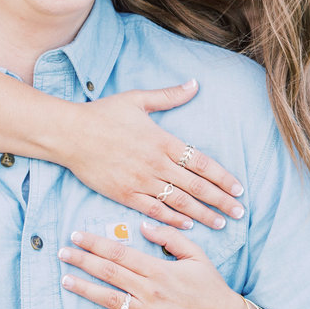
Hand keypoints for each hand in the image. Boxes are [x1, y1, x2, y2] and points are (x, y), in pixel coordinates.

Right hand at [56, 80, 244, 229]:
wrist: (69, 133)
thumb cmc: (103, 114)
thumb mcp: (138, 99)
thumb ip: (169, 95)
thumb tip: (195, 83)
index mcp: (162, 140)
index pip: (202, 163)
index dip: (223, 178)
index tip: (239, 189)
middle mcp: (155, 163)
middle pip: (196, 186)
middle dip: (220, 201)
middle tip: (240, 213)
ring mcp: (140, 181)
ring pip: (178, 202)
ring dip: (202, 214)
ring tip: (220, 223)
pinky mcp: (124, 194)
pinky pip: (154, 210)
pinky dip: (172, 219)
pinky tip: (187, 225)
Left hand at [58, 221, 253, 308]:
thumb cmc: (211, 286)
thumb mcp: (196, 254)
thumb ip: (170, 237)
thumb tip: (143, 225)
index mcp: (159, 270)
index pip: (120, 253)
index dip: (95, 243)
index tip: (77, 236)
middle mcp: (150, 292)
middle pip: (109, 273)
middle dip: (83, 262)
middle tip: (62, 253)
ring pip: (110, 301)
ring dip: (85, 290)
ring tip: (65, 281)